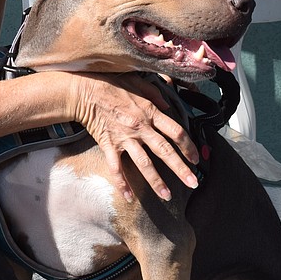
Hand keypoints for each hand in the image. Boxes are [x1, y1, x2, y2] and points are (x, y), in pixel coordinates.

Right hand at [70, 72, 198, 202]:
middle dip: (181, 169)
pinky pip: (116, 168)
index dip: (188, 146)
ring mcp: (124, 138)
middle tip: (193, 183)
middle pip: (165, 151)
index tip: (196, 158)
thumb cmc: (111, 84)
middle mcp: (141, 127)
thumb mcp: (138, 82)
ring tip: (166, 196)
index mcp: (150, 112)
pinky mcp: (109, 145)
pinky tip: (128, 197)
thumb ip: (155, 94)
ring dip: (156, 182)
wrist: (85, 91)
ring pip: (144, 164)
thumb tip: (168, 106)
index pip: (176, 132)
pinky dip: (122, 183)